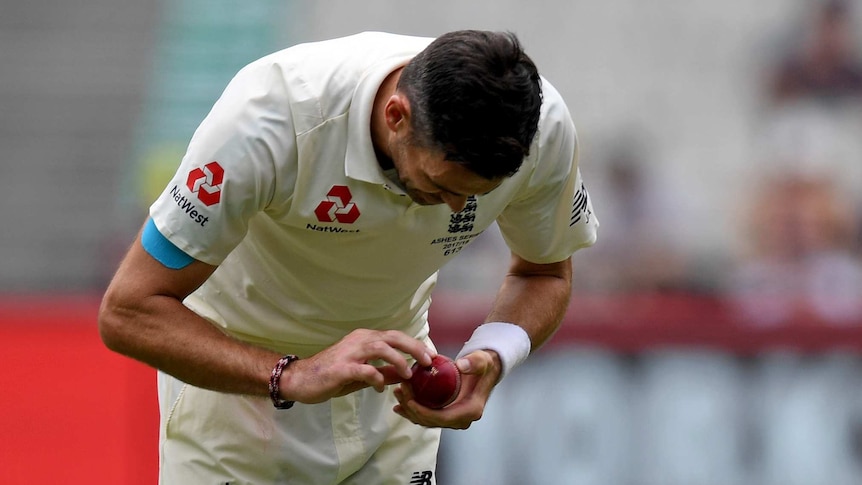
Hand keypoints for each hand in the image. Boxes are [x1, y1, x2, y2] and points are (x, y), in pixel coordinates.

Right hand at [280, 328, 432, 403]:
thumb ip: (383, 372)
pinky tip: (380, 387)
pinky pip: (364, 369)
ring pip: (380, 348)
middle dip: (414, 347)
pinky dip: (376, 377)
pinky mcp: (341, 368)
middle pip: (392, 337)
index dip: (415, 345)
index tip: (431, 356)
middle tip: (428, 361)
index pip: (395, 336)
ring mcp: (349, 353)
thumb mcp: (362, 374)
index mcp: (364, 339)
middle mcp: (358, 340)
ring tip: (408, 374)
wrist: (300, 379)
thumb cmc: (331, 376)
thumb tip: (405, 374)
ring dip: (398, 360)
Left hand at [393, 349, 501, 428]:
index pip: (443, 418)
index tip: (409, 401)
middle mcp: (462, 419)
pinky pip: (428, 417)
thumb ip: (474, 362)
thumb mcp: (481, 361)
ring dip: (410, 410)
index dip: (424, 413)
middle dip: (412, 410)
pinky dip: (414, 411)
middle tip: (400, 391)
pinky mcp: (447, 414)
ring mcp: (454, 419)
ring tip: (398, 394)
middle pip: (432, 421)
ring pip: (427, 421)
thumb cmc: (483, 366)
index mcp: (470, 410)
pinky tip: (401, 404)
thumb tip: (462, 366)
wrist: (486, 370)